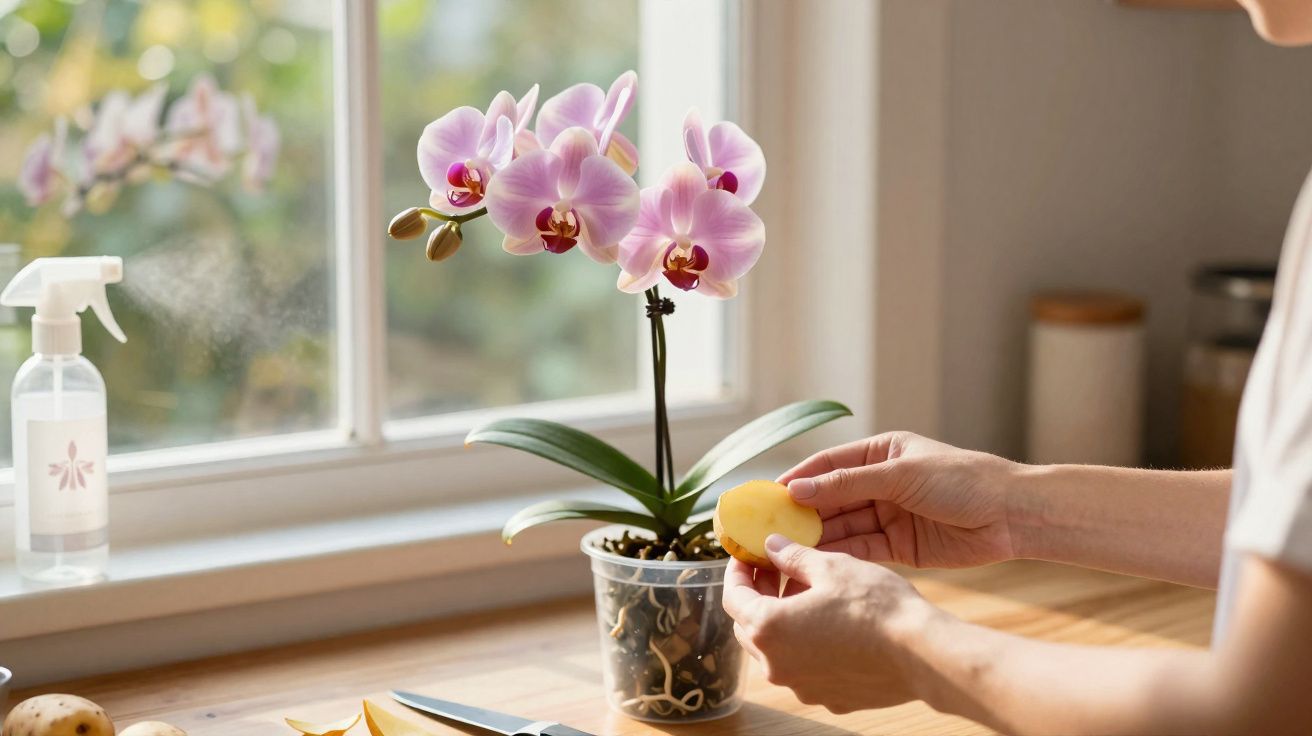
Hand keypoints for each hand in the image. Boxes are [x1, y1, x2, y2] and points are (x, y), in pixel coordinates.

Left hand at [722, 535, 936, 712]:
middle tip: (774, 570)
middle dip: (757, 596)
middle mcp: (777, 664)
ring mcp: (802, 686)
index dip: (737, 571)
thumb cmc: (876, 607)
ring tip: (805, 595)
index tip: (746, 556)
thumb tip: (772, 547)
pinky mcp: (828, 698)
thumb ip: (794, 557)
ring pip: (776, 650)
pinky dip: (807, 646)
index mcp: (769, 628)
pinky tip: (830, 625)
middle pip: (749, 626)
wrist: (923, 655)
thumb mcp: (832, 567)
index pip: (733, 596)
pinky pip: (805, 668)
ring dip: (781, 622)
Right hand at [780, 431, 1021, 568]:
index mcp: (880, 453)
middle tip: (768, 529)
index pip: (828, 465)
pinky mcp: (899, 545)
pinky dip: (840, 555)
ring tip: (784, 550)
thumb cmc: (962, 480)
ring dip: (816, 537)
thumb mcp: (901, 474)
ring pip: (843, 526)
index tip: (766, 496)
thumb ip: (848, 483)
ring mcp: (889, 514)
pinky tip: (816, 563)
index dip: (797, 479)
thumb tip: (797, 489)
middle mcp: (880, 483)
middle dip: (801, 513)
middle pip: (831, 498)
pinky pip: (861, 549)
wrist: (1012, 515)